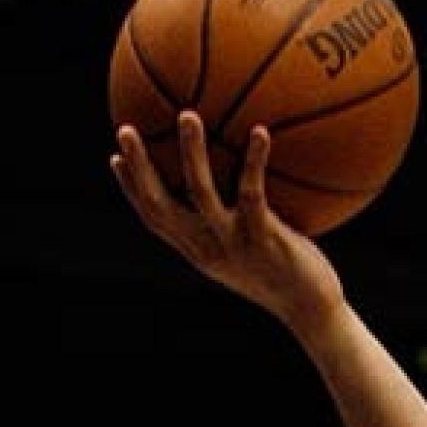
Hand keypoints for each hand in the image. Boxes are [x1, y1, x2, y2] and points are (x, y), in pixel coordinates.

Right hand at [109, 110, 345, 330]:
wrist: (312, 311)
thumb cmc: (289, 279)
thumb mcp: (253, 255)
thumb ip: (236, 227)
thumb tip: (242, 193)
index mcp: (199, 252)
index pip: (154, 219)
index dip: (131, 190)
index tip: (114, 158)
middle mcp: (207, 249)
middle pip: (159, 204)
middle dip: (138, 167)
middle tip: (125, 129)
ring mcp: (233, 244)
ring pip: (200, 192)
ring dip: (191, 152)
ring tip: (188, 115)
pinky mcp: (262, 238)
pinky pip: (252, 192)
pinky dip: (254, 160)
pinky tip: (261, 132)